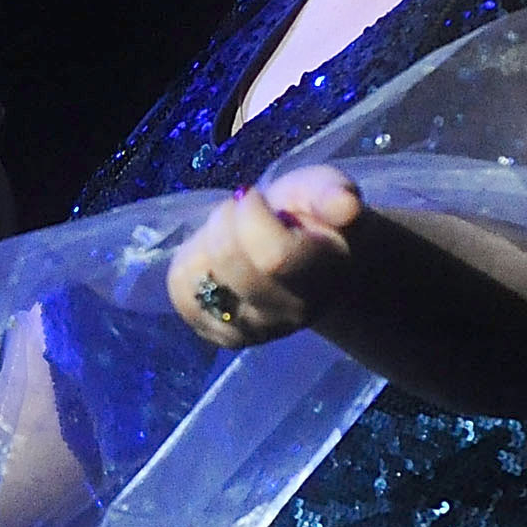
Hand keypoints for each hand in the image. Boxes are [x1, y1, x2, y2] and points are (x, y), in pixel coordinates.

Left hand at [167, 166, 362, 346]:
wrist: (312, 264)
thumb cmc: (317, 220)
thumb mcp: (326, 191)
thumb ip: (332, 193)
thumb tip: (345, 206)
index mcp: (321, 276)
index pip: (273, 256)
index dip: (251, 215)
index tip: (254, 196)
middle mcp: (288, 314)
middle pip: (228, 263)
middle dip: (224, 220)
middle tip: (240, 211)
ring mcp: (253, 331)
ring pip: (199, 279)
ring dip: (204, 243)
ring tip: (230, 237)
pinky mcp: (220, 335)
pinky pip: (181, 296)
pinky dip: (189, 267)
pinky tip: (213, 261)